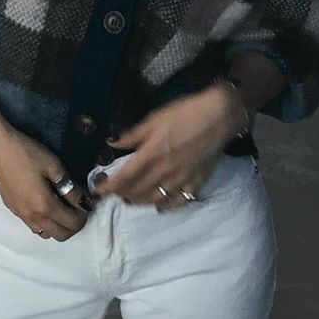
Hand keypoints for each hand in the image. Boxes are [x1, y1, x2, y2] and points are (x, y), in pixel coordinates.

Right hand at [0, 127, 94, 241]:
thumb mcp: (54, 166)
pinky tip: (46, 204)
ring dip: (58, 226)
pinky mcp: (13, 210)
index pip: (72, 223)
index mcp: (44, 206)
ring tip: (62, 206)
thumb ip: (70, 187)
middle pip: (60, 235)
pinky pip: (33, 226)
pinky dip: (45, 222)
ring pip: (46, 234)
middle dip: (74, 225)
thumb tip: (83, 201)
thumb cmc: (27, 153)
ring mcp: (20, 215)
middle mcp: (32, 217)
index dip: (84, 215)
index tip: (87, 201)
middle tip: (78, 207)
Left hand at [91, 84, 243, 210]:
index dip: (109, 185)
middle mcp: (165, 171)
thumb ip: (133, 134)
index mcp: (153, 152)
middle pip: (137, 191)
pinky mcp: (195, 184)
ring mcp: (181, 180)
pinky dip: (164, 205)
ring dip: (138, 201)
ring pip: (154, 200)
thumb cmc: (185, 112)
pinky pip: (177, 202)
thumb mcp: (155, 118)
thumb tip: (112, 143)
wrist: (219, 116)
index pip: (125, 176)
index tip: (98, 189)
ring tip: (129, 197)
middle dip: (120, 194)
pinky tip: (157, 202)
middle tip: (113, 190)